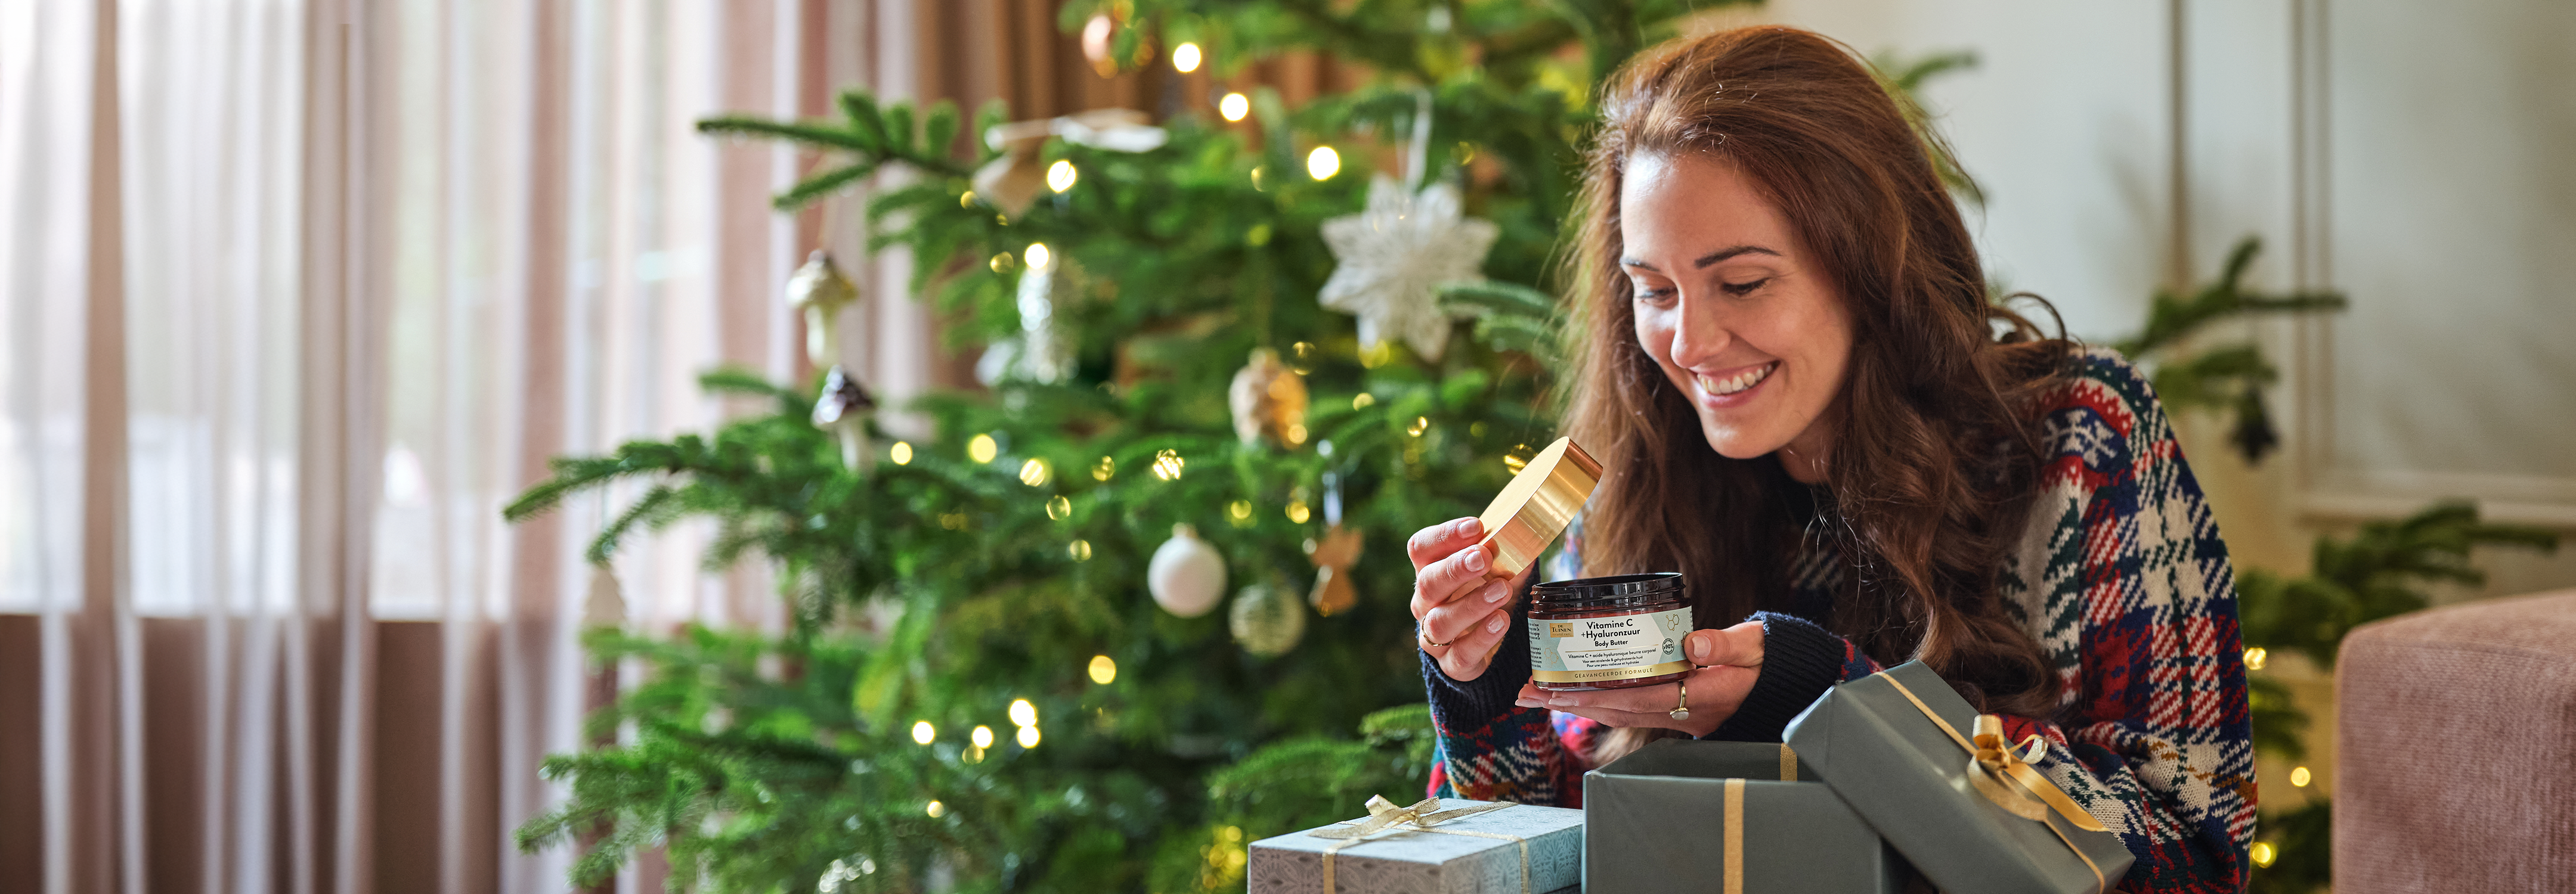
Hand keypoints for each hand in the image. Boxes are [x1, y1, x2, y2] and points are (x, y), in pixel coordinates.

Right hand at [1407, 517, 1531, 681]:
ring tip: (1502, 590)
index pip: (1422, 547)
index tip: (1476, 526)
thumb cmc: (1489, 591)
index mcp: (1430, 570)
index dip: (1444, 535)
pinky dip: (1481, 638)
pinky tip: (1501, 621)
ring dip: (1472, 604)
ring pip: (1440, 622)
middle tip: (1483, 557)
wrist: (1487, 641)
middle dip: (1455, 569)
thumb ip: (1508, 549)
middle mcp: (1425, 602)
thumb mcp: (1498, 567)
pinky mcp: (1451, 664)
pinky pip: (1460, 654)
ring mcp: (1434, 635)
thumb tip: (1531, 528)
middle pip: (1427, 583)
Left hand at [1511, 620, 1765, 736]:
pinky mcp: (1673, 710)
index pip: (1639, 699)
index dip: (1598, 695)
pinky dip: (1595, 703)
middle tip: (1525, 693)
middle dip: (1568, 704)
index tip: (1560, 690)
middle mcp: (1682, 712)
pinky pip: (1626, 710)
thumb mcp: (1755, 646)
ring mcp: (1676, 715)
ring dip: (1573, 705)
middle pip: (1615, 711)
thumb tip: (1694, 641)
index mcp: (1701, 696)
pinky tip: (1569, 695)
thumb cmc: (1768, 660)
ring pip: (1616, 713)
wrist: (1784, 683)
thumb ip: (1727, 643)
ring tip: (1534, 695)